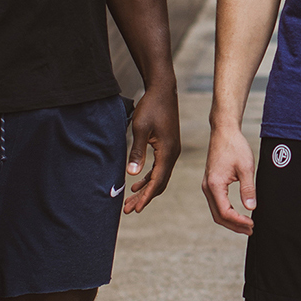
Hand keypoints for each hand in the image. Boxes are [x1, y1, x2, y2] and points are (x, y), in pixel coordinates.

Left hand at [123, 83, 180, 212]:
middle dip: (144, 197)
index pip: (157, 181)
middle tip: (128, 209)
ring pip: (159, 177)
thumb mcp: (141, 128)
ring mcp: (171, 151)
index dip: (145, 197)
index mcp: (167, 152)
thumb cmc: (151, 107)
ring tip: (130, 200)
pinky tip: (137, 182)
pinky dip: (149, 178)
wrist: (163, 91)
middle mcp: (172, 154)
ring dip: (145, 189)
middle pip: (159, 183)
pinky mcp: (168, 147)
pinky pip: (159, 168)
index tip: (135, 208)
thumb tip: (132, 174)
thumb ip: (137, 152)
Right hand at [202, 124, 257, 233]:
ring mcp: (207, 186)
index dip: (239, 221)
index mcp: (215, 185)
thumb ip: (248, 189)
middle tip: (251, 230)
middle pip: (218, 216)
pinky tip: (238, 214)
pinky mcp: (210, 183)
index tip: (253, 223)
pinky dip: (226, 212)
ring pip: (216, 211)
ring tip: (246, 226)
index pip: (225, 212)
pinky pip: (216, 203)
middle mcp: (207, 187)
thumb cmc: (235, 147)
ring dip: (230, 221)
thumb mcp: (246, 167)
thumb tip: (251, 208)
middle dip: (235, 226)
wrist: (224, 132)